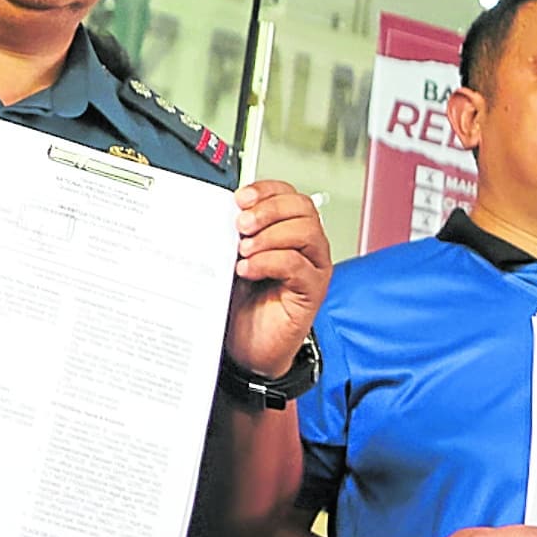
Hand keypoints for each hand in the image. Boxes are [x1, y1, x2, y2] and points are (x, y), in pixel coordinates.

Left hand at [225, 179, 332, 376]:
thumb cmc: (244, 303)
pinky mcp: (312, 291)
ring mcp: (313, 267)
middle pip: (302, 207)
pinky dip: (269, 262)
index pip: (288, 194)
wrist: (248, 345)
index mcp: (289, 230)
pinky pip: (298, 265)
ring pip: (306, 232)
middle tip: (241, 225)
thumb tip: (223, 211)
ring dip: (270, 235)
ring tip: (244, 250)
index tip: (240, 199)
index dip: (265, 190)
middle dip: (267, 210)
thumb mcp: (234, 259)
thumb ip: (234, 234)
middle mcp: (307, 246)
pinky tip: (248, 270)